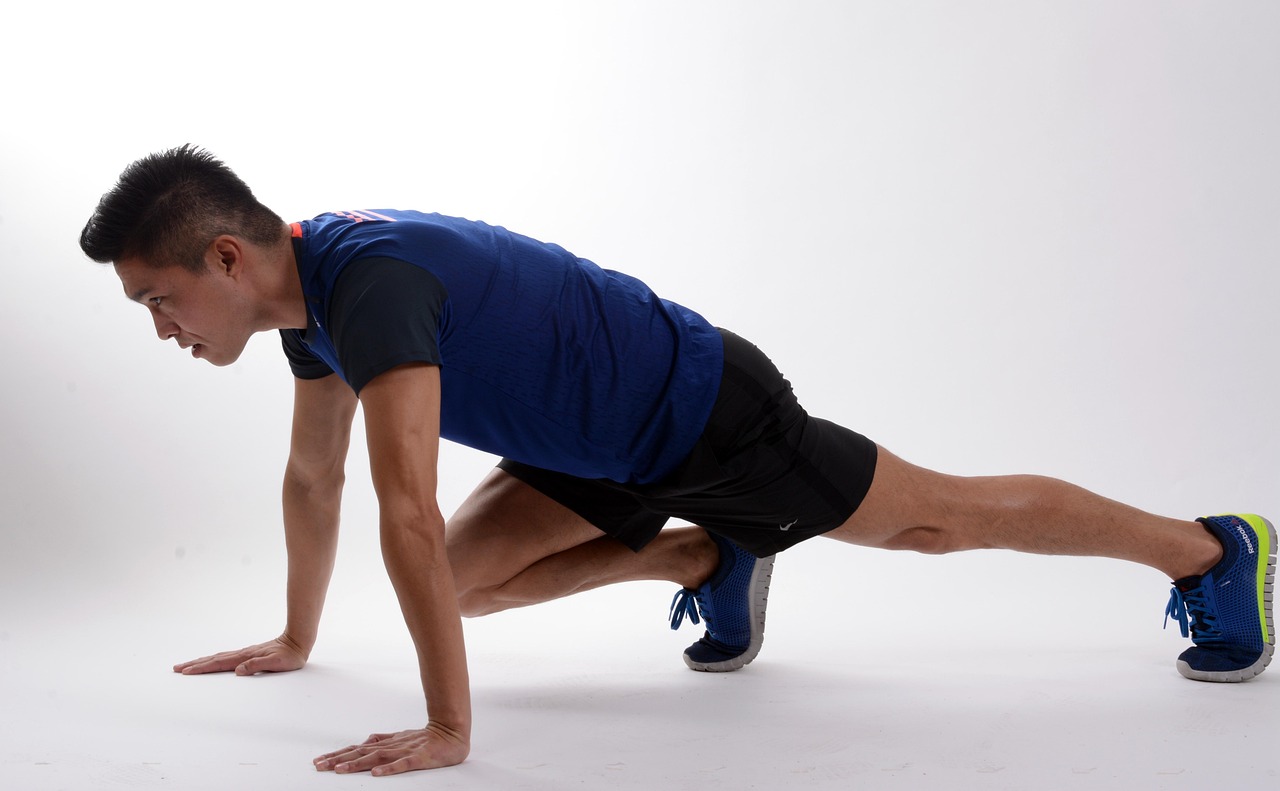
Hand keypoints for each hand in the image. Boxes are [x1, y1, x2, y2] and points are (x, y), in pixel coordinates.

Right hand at [173, 635, 307, 675]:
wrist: (298, 641)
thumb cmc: (290, 656)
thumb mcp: (277, 663)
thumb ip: (258, 666)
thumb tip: (238, 671)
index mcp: (245, 657)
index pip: (219, 664)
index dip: (202, 668)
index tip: (186, 671)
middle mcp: (242, 654)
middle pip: (213, 659)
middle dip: (195, 664)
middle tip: (177, 668)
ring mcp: (244, 653)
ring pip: (218, 657)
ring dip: (202, 661)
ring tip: (187, 665)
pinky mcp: (248, 655)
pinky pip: (225, 658)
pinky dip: (214, 660)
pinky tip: (211, 661)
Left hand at [313, 723, 469, 775]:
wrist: (452, 732)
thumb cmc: (426, 738)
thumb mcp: (400, 737)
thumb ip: (382, 740)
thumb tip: (365, 740)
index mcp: (386, 743)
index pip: (357, 749)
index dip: (338, 754)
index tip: (319, 761)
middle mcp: (391, 746)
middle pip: (361, 753)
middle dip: (339, 760)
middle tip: (319, 766)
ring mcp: (404, 751)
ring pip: (377, 758)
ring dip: (357, 763)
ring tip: (340, 770)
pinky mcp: (419, 758)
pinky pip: (403, 764)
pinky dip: (389, 769)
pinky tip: (377, 774)